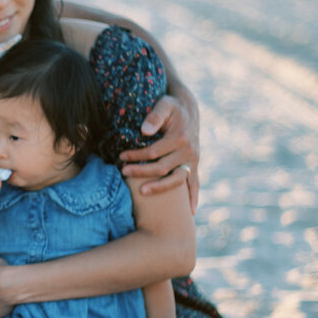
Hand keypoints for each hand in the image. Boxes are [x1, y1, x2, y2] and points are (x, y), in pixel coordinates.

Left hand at [119, 94, 200, 210]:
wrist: (188, 110)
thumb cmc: (171, 107)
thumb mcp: (164, 104)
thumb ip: (155, 115)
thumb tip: (144, 130)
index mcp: (180, 137)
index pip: (154, 152)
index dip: (136, 155)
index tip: (121, 157)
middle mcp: (189, 151)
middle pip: (162, 167)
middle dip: (141, 171)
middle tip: (123, 172)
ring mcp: (193, 160)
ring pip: (177, 180)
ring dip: (160, 187)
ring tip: (141, 192)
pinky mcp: (194, 166)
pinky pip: (195, 184)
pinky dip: (193, 198)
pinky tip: (190, 213)